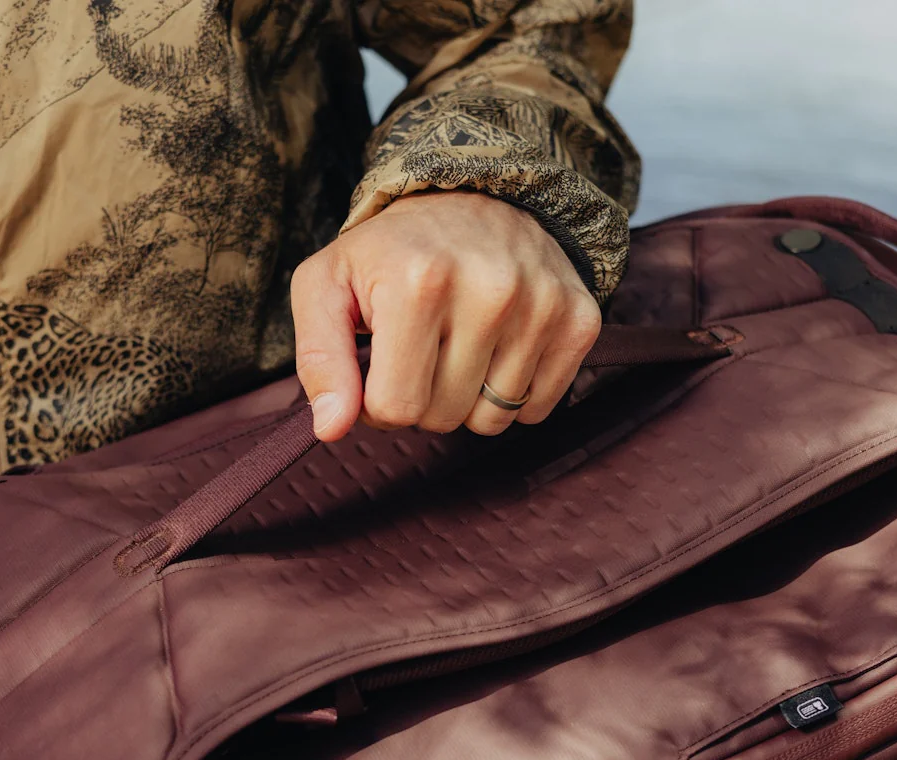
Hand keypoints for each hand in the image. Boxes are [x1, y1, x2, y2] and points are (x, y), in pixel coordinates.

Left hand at [290, 190, 602, 441]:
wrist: (475, 193)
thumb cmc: (391, 251)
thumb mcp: (327, 285)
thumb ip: (317, 359)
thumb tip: (331, 429)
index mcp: (419, 282)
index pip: (395, 408)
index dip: (377, 401)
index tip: (381, 363)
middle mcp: (491, 291)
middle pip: (443, 418)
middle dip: (423, 398)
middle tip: (421, 349)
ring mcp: (543, 306)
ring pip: (491, 422)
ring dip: (468, 399)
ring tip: (460, 345)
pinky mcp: (579, 320)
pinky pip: (536, 410)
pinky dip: (512, 395)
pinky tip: (498, 349)